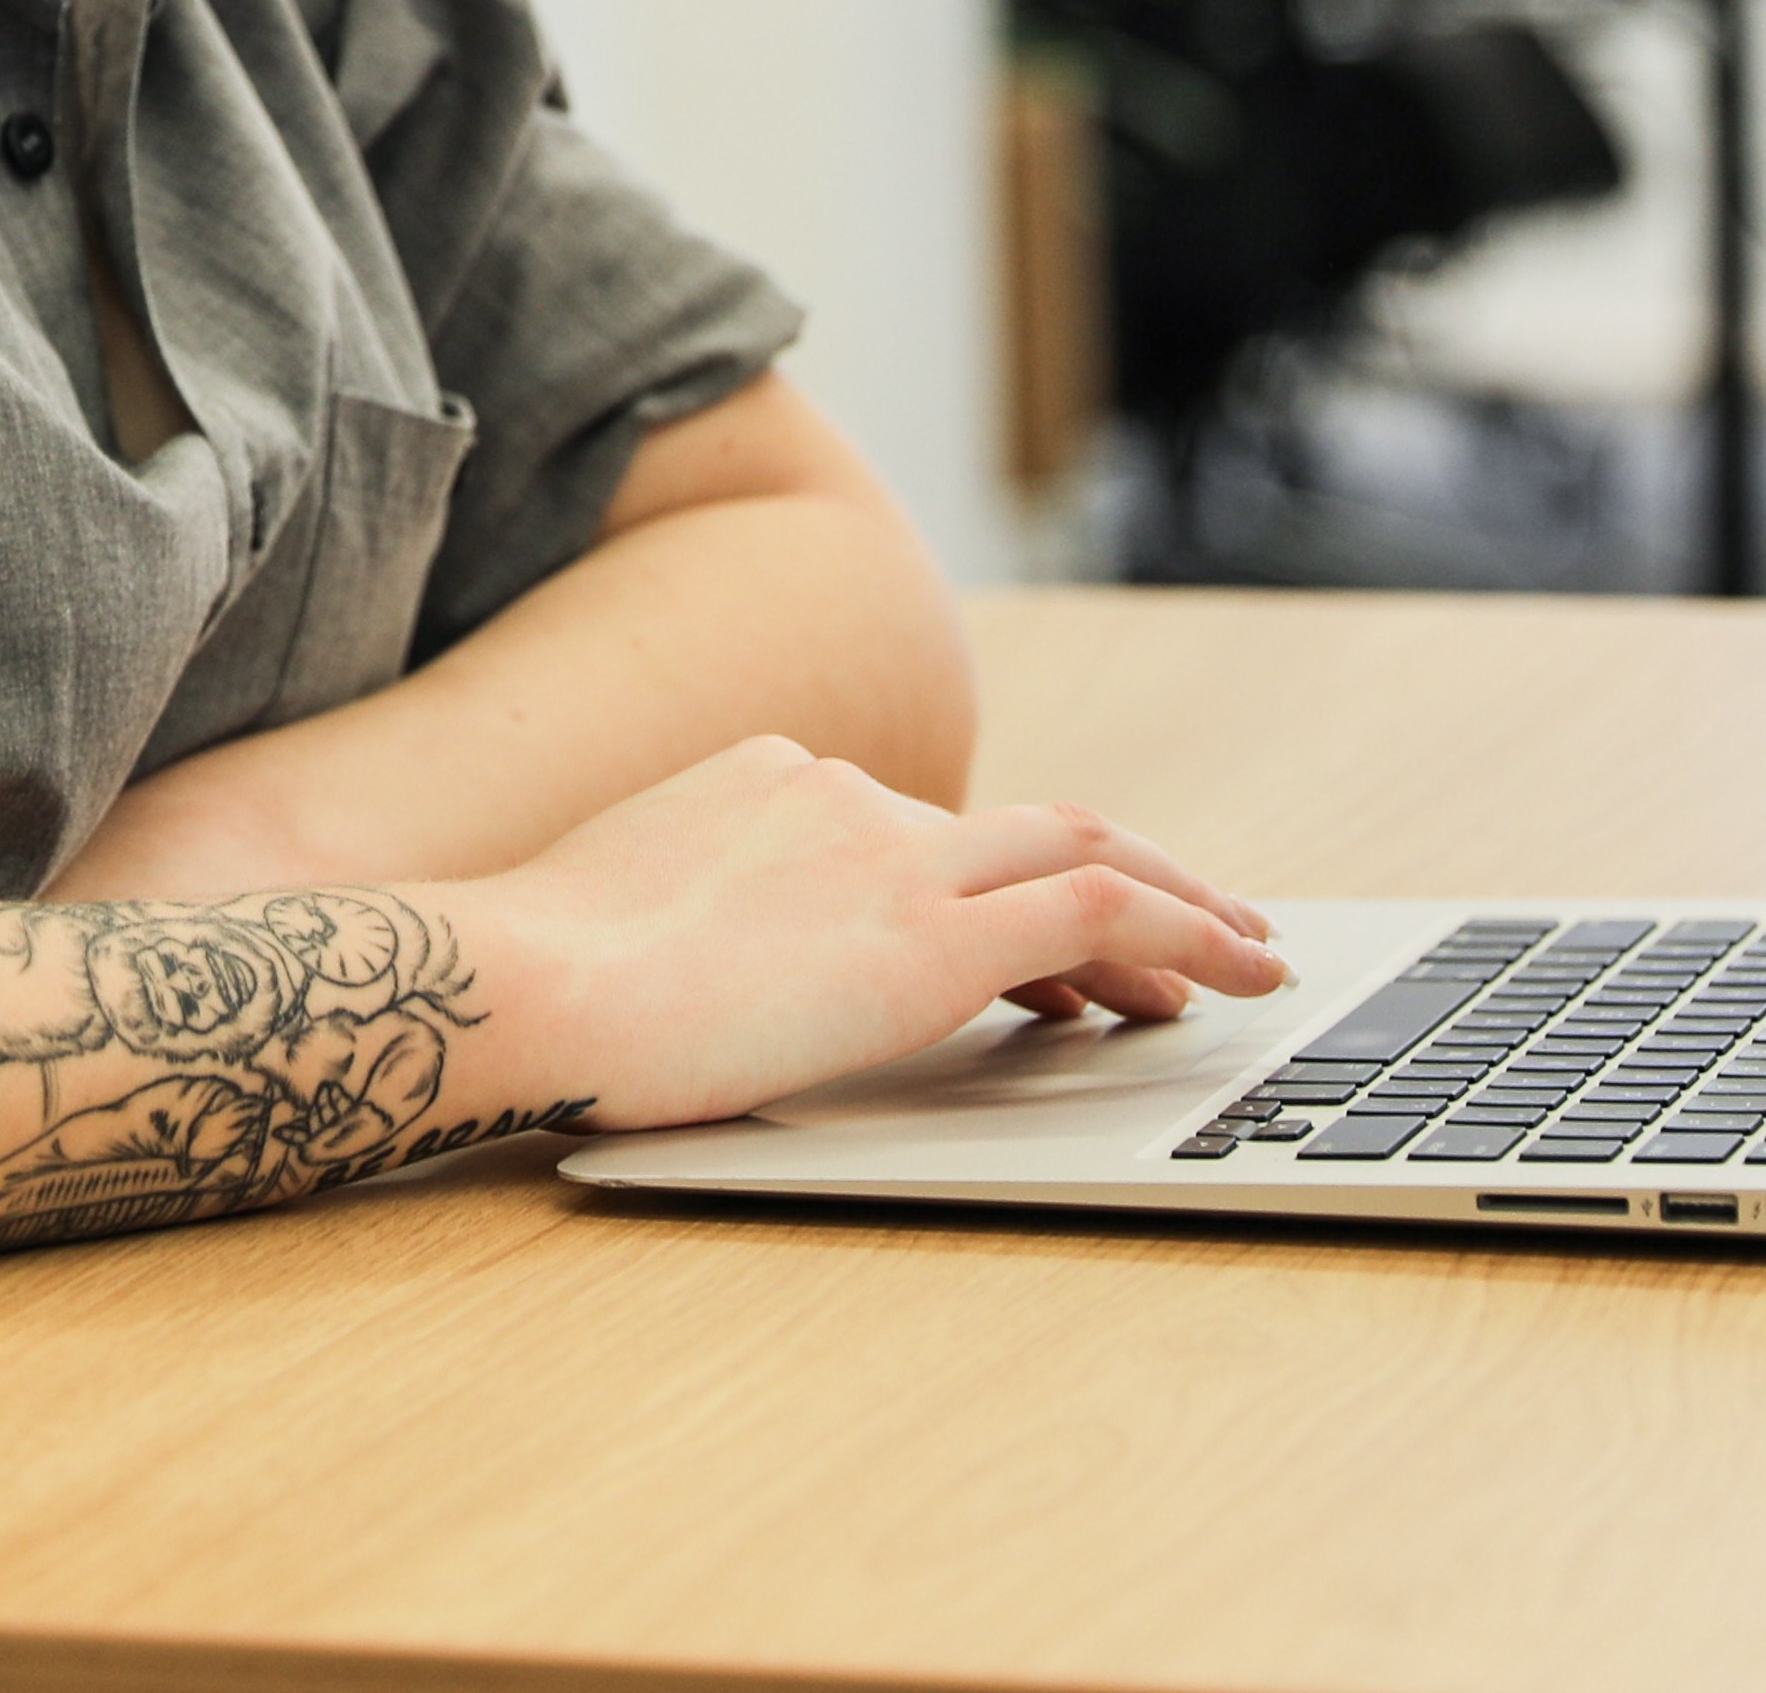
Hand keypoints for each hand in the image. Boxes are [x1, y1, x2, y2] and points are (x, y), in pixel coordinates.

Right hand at [460, 732, 1284, 1129]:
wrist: (523, 981)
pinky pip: (1096, 908)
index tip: (1038, 942)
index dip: (996, 880)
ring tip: (1243, 957)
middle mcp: (841, 795)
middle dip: (1124, 867)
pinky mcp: (929, 936)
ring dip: (1176, 903)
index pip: (917, 827)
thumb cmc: (532, 983)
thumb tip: (680, 969)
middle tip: (1198, 919)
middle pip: (1021, 824)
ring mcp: (891, 856)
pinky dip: (1184, 930)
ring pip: (1081, 852)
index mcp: (764, 782)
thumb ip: (679, 920)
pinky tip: (1236, 970)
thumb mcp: (608, 919)